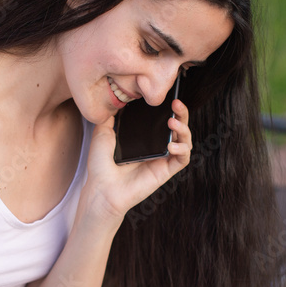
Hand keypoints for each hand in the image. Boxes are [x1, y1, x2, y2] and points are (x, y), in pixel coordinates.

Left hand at [81, 99, 192, 221]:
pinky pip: (182, 159)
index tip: (167, 97)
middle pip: (178, 128)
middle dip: (182, 114)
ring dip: (184, 130)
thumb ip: (110, 117)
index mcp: (144, 138)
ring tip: (172, 122)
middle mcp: (156, 147)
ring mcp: (162, 160)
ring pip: (185, 142)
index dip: (169, 108)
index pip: (162, 120)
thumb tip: (116, 101)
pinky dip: (183, 150)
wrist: (101, 189)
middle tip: (176, 103)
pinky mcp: (165, 172)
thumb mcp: (102, 133)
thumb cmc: (100, 166)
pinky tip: (171, 145)